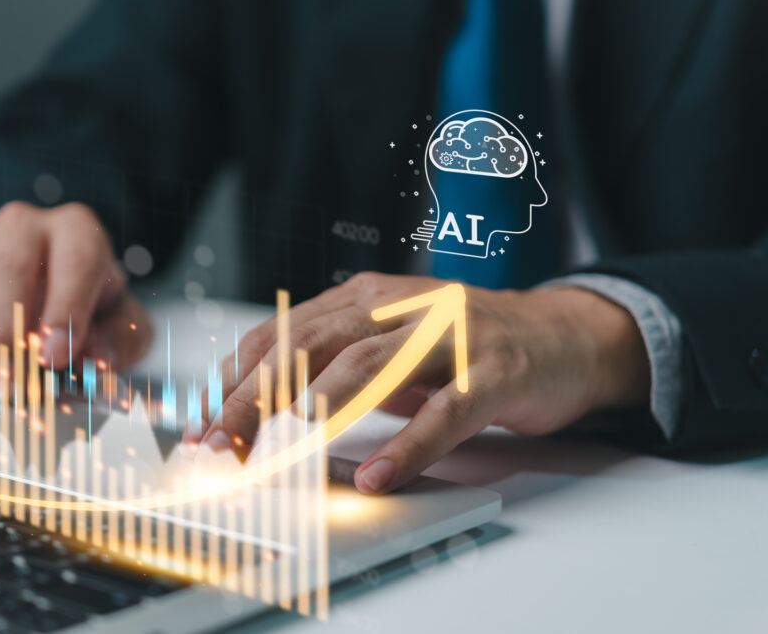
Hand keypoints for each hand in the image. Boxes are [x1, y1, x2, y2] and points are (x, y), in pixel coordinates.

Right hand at [0, 201, 151, 381]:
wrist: (53, 297)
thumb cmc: (90, 308)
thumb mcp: (122, 325)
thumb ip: (120, 340)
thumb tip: (98, 360)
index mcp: (77, 233)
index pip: (76, 259)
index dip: (66, 309)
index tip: (54, 356)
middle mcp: (23, 227)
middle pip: (10, 264)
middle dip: (7, 329)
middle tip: (9, 381)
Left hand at [203, 272, 649, 493]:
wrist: (561, 333)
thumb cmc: (467, 342)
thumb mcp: (391, 341)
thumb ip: (338, 361)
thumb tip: (263, 402)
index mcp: (369, 295)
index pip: (286, 331)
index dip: (238, 376)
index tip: (206, 418)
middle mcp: (403, 307)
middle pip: (312, 345)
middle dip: (257, 395)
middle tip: (222, 440)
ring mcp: (451, 336)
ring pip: (369, 365)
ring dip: (317, 407)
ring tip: (281, 445)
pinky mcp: (494, 372)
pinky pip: (445, 412)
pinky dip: (407, 444)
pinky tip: (377, 473)